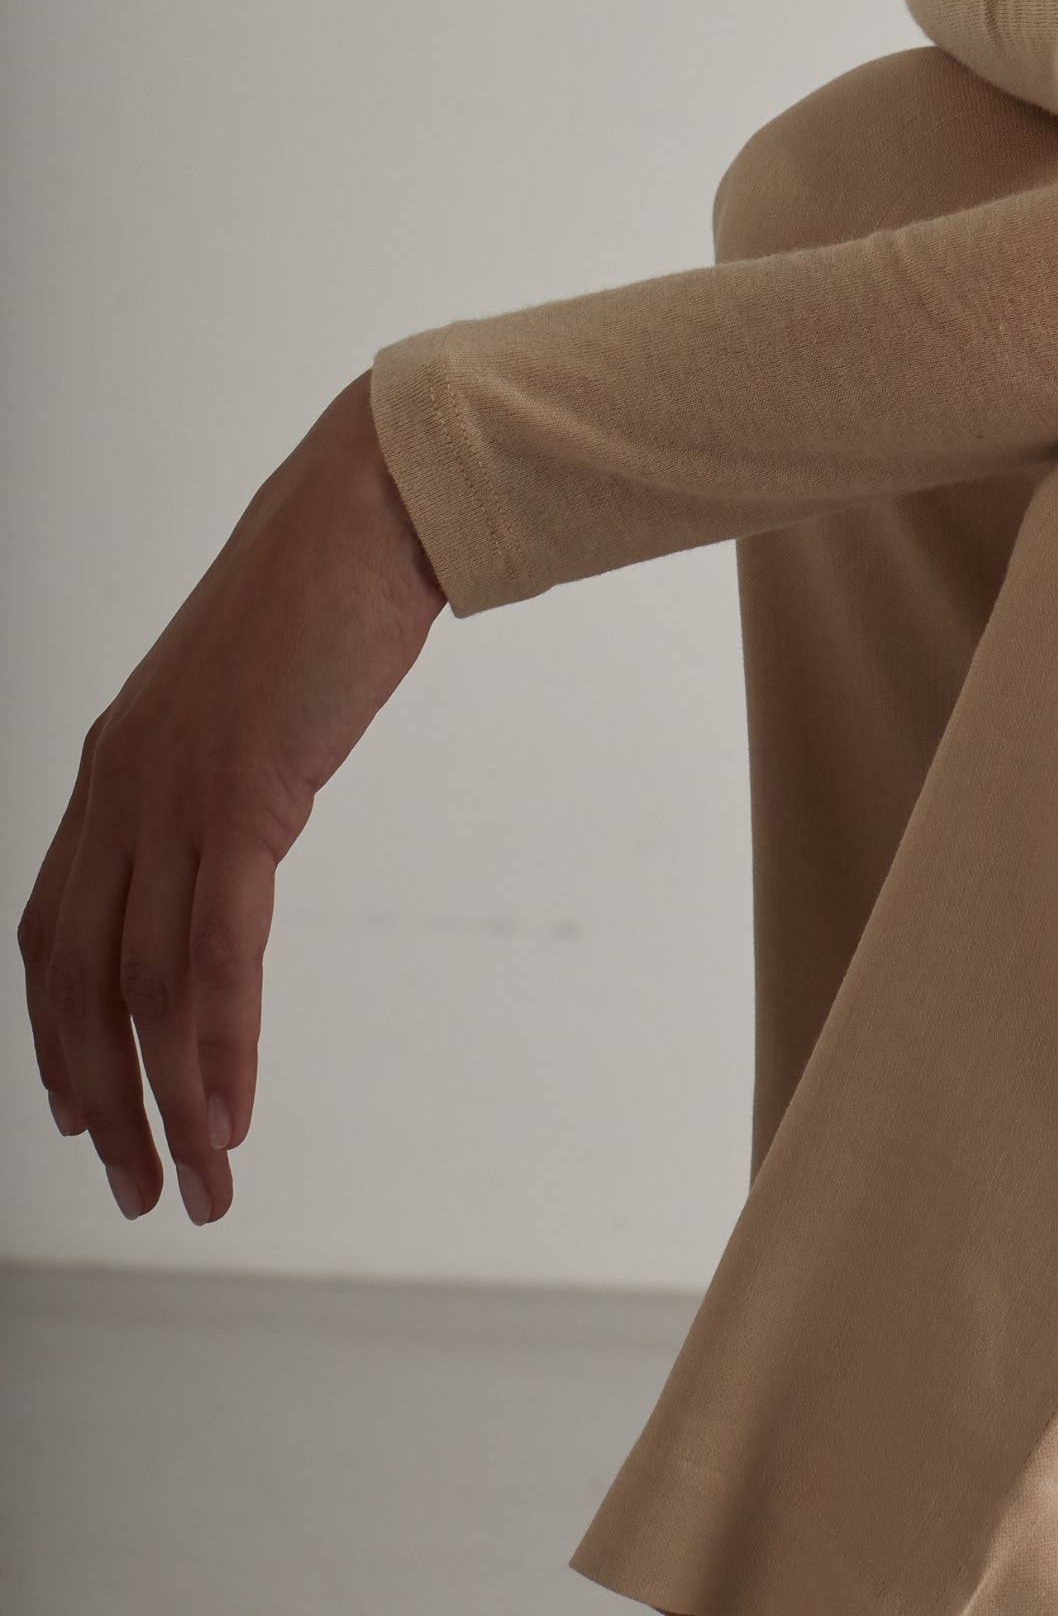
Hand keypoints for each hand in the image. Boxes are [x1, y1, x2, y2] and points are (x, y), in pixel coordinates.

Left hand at [19, 376, 444, 1226]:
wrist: (366, 504)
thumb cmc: (324, 588)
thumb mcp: (246, 697)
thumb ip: (221, 767)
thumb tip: (235, 826)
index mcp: (114, 763)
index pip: (52, 935)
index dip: (60, 1040)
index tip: (84, 1119)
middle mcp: (121, 786)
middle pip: (80, 985)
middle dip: (104, 1103)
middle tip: (144, 1191)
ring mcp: (173, 791)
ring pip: (144, 988)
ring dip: (170, 1103)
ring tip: (204, 1185)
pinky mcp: (240, 793)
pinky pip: (213, 952)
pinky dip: (218, 1046)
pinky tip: (232, 1113)